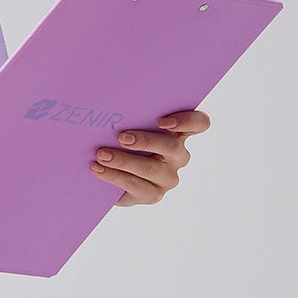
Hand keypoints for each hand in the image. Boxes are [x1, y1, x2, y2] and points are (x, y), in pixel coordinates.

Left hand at [89, 110, 209, 206]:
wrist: (109, 175)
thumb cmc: (120, 140)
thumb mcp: (128, 124)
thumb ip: (130, 114)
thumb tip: (109, 103)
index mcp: (178, 133)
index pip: (199, 123)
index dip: (188, 120)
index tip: (163, 121)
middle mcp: (178, 155)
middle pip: (173, 146)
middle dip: (146, 141)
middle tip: (121, 137)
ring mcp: (168, 177)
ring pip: (151, 168)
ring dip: (123, 160)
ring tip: (101, 154)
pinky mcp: (154, 194)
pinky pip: (136, 185)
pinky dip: (114, 176)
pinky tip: (98, 169)